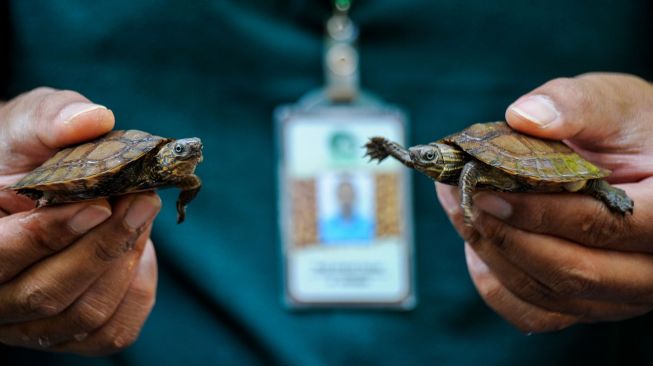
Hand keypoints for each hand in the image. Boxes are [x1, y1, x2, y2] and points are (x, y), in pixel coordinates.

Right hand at [0, 88, 159, 354]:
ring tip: (142, 214)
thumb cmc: (32, 151)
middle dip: (102, 245)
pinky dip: (137, 287)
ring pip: (83, 314)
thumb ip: (52, 119)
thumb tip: (93, 120)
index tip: (99, 204)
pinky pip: (112, 330)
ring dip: (124, 261)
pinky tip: (139, 249)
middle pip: (45, 293)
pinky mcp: (72, 332)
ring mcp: (31, 322)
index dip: (48, 234)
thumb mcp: (32, 123)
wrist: (49, 182)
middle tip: (142, 201)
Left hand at [436, 73, 652, 332]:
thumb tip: (522, 117)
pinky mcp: (588, 304)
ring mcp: (620, 295)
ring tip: (459, 207)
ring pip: (547, 294)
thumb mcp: (615, 104)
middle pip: (572, 272)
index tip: (485, 191)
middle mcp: (651, 270)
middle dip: (505, 235)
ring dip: (491, 252)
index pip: (602, 226)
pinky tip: (477, 246)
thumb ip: (575, 105)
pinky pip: (535, 313)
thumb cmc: (630, 130)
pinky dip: (496, 285)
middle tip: (461, 196)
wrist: (641, 163)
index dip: (538, 212)